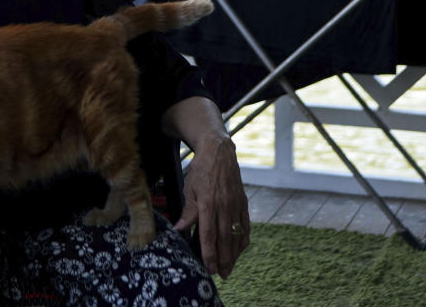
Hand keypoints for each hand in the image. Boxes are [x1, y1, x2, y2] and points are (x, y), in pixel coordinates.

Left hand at [173, 136, 249, 278]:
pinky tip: (240, 249)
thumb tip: (180, 228)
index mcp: (208, 202)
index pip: (209, 233)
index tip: (209, 267)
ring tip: (230, 268)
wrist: (219, 152)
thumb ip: (188, 210)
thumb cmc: (201, 170)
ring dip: (234, 253)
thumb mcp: (189, 188)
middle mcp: (224, 205)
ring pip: (237, 234)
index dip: (209, 252)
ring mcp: (236, 204)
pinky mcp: (243, 202)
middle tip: (222, 274)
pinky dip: (243, 239)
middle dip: (224, 259)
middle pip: (225, 238)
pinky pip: (245, 225)